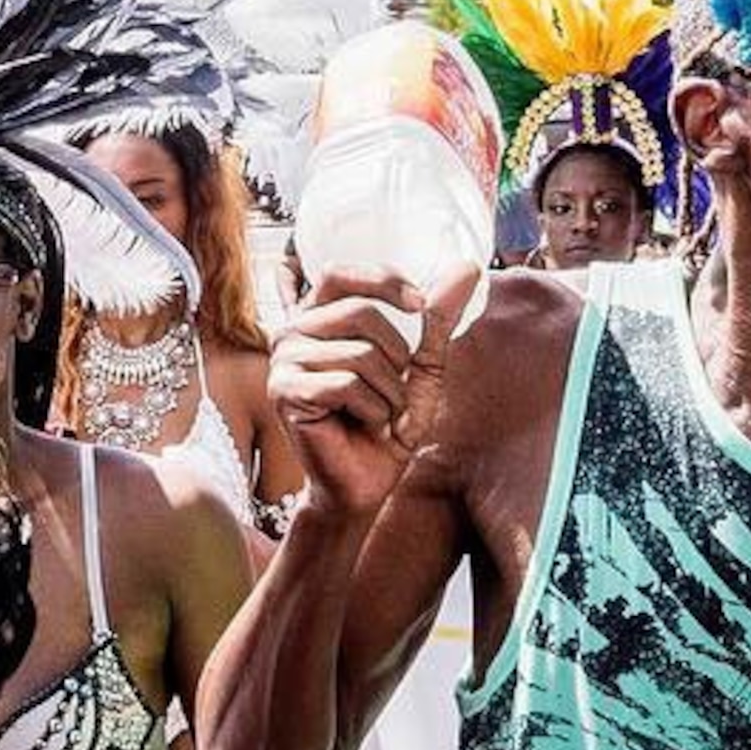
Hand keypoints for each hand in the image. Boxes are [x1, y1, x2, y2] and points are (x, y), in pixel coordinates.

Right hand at [269, 264, 477, 518]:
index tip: (418, 305)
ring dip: (388, 392)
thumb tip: (467, 267)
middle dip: (397, 357)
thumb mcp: (422, 366)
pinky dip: (372, 410)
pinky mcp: (284, 391)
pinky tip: (364, 424)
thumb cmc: (386, 424)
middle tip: (393, 391)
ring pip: (359, 353)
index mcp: (319, 318)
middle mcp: (293, 332)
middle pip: (360, 312)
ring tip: (378, 413)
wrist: (365, 482)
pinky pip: (346, 385)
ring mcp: (283, 361)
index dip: (381, 280)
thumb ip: (437, 320)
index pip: (337, 272)